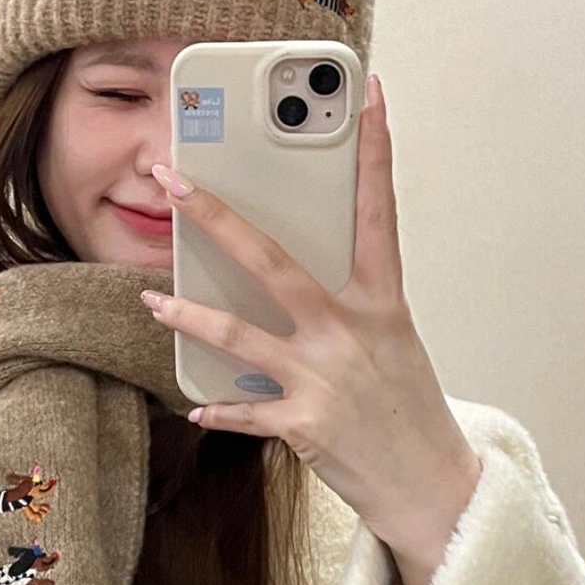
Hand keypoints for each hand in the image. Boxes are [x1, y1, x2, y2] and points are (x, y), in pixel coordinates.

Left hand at [145, 76, 482, 584]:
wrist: (433, 486)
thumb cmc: (408, 408)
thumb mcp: (389, 344)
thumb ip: (343, 308)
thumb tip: (286, 287)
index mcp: (381, 303)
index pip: (378, 213)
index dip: (376, 152)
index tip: (370, 97)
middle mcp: (350, 331)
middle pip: (273, 260)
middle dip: (217, 217)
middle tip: (174, 181)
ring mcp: (324, 378)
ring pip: (239, 333)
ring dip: (189, 314)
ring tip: (151, 301)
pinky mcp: (303, 425)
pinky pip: (241, 410)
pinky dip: (217, 408)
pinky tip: (195, 405)